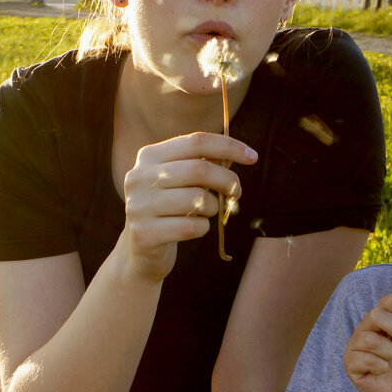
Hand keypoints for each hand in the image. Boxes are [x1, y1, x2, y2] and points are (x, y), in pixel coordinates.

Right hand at [118, 132, 256, 281]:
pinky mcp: (144, 234)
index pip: (195, 141)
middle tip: (237, 192)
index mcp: (149, 156)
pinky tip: (194, 228)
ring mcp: (139, 206)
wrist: (140, 250)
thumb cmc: (168, 209)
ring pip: (197, 199)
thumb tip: (236, 154)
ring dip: (213, 207)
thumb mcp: (178, 180)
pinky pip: (192, 227)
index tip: (252, 156)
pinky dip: (202, 228)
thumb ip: (201, 164)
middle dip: (228, 181)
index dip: (228, 146)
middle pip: (199, 169)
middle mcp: (139, 177)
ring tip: (206, 212)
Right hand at [343, 293, 391, 391]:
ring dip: (389, 351)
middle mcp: (365, 330)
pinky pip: (366, 360)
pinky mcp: (351, 364)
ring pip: (370, 339)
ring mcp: (355, 346)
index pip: (384, 303)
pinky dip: (381, 367)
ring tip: (391, 359)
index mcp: (381, 323)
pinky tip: (382, 371)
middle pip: (374, 315)